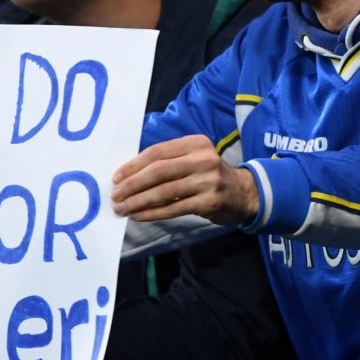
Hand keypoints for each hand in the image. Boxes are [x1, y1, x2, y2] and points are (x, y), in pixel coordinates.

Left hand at [111, 134, 258, 225]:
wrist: (244, 193)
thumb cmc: (209, 176)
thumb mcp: (193, 159)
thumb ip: (168, 162)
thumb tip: (128, 175)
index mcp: (195, 143)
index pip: (157, 152)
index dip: (133, 165)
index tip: (116, 177)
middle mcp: (203, 159)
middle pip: (158, 171)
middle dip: (132, 184)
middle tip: (115, 196)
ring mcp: (208, 180)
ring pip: (164, 191)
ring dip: (138, 201)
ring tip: (122, 208)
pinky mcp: (210, 201)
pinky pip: (173, 208)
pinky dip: (152, 213)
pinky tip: (139, 216)